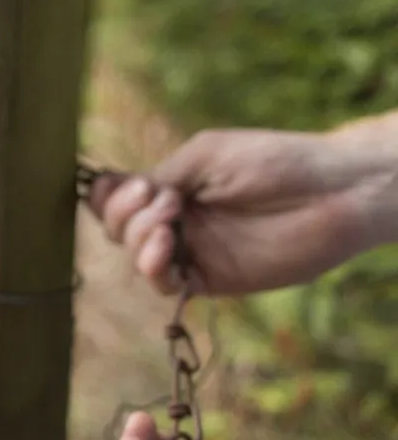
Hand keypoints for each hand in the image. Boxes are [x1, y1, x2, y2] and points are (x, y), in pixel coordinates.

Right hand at [87, 128, 397, 294]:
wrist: (330, 192)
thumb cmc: (274, 161)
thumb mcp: (205, 155)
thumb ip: (161, 175)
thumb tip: (121, 194)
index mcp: (173, 187)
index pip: (117, 198)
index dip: (109, 195)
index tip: (130, 184)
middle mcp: (177, 220)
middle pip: (117, 229)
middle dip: (124, 213)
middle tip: (160, 197)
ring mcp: (192, 250)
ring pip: (135, 257)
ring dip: (139, 237)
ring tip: (168, 222)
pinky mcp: (211, 279)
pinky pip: (165, 284)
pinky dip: (154, 268)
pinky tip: (166, 248)